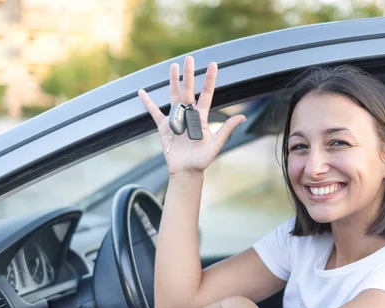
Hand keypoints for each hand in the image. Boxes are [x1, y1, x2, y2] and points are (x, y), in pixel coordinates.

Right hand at [138, 56, 246, 176]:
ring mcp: (176, 120)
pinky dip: (148, 103)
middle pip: (189, 90)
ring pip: (174, 96)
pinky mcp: (164, 127)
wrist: (186, 172)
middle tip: (190, 58)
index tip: (214, 65)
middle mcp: (189, 115)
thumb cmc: (202, 160)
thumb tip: (242, 117)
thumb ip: (226, 129)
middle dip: (189, 74)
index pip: (207, 94)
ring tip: (173, 66)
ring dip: (173, 82)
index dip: (210, 79)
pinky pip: (154, 112)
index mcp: (202, 117)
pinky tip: (142, 92)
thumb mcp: (216, 144)